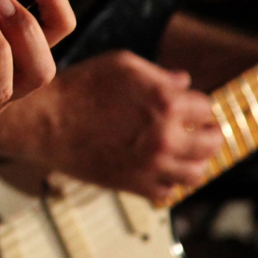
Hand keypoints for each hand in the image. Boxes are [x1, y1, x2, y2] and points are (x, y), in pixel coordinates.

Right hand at [43, 50, 222, 203]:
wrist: (45, 121)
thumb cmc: (79, 88)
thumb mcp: (123, 65)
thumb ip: (159, 74)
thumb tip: (184, 82)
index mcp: (166, 103)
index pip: (206, 109)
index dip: (199, 107)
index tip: (193, 109)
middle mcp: (164, 137)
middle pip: (211, 143)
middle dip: (210, 135)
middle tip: (203, 133)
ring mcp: (151, 165)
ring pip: (196, 173)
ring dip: (196, 162)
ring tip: (186, 154)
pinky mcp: (134, 185)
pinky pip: (167, 192)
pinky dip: (169, 183)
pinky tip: (159, 170)